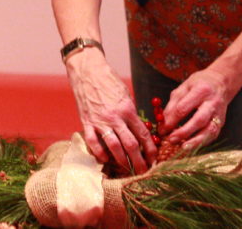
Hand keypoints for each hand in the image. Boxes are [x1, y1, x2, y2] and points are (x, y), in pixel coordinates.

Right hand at [65, 48, 156, 173]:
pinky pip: (93, 142)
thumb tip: (138, 129)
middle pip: (131, 145)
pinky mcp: (87, 122)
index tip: (154, 158)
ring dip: (122, 161)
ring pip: (114, 147)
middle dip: (139, 161)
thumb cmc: (108, 81)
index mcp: (128, 109)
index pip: (143, 134)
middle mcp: (115, 117)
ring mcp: (100, 121)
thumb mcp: (125, 94)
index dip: (150, 149)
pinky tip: (104, 159)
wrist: (87, 71)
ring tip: (127, 169)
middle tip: (144, 172)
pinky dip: (99, 153)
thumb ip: (131, 112)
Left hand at [161, 68, 232, 150]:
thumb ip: (173, 105)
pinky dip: (202, 142)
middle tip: (170, 139)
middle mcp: (212, 102)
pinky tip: (192, 146)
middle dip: (184, 132)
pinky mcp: (222, 122)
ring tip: (182, 147)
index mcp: (201, 90)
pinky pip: (212, 135)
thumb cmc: (199, 84)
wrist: (221, 83)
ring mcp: (219, 114)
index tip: (162, 129)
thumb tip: (163, 123)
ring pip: (209, 130)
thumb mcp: (183, 88)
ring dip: (195, 141)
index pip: (183, 108)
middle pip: (198, 120)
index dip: (171, 120)